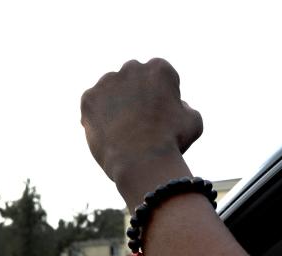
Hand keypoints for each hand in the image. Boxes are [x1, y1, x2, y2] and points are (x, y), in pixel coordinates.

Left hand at [81, 58, 202, 206]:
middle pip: (132, 79)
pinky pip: (92, 105)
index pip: (158, 78)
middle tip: (139, 122)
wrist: (142, 161)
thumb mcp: (193, 122)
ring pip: (110, 91)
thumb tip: (178, 104)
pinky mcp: (89, 98)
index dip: (161, 98)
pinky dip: (97, 118)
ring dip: (115, 104)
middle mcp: (132, 68)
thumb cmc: (171, 143)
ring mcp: (107, 81)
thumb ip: (186, 107)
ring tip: (123, 132)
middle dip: (135, 95)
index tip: (160, 116)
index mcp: (159, 68)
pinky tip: (108, 135)